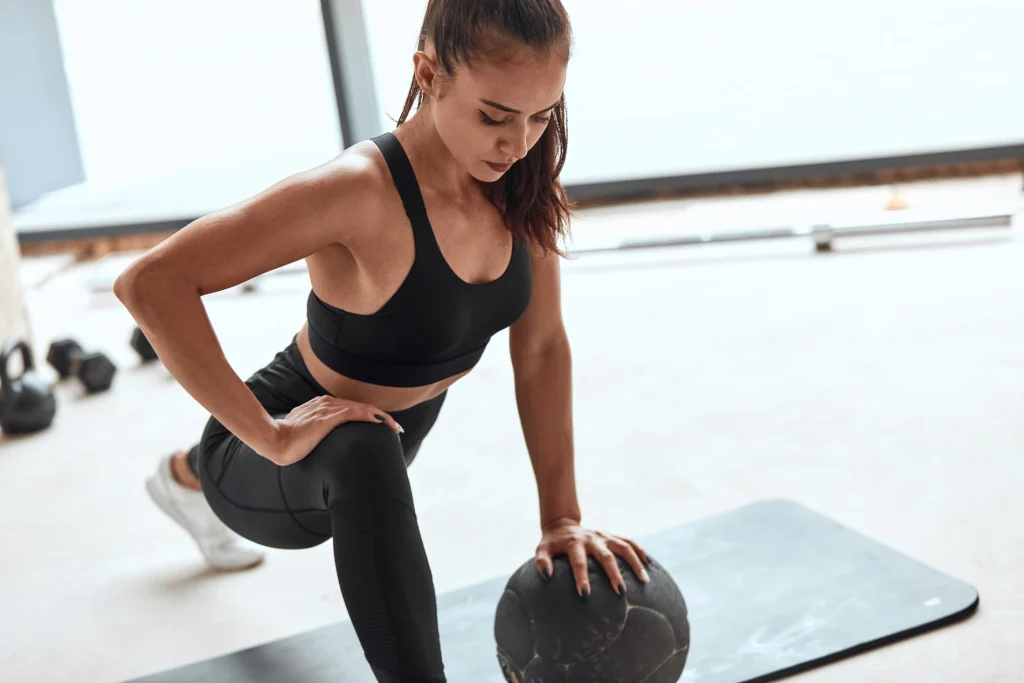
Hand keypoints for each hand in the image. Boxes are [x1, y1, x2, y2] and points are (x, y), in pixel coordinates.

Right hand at [266, 395, 402, 465]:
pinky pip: (356, 413)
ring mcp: (328, 408)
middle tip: (396, 429)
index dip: (369, 416)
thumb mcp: (303, 435)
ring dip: (382, 418)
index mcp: (321, 406)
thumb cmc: (285, 442)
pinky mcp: (329, 416)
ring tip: (395, 428)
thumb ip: (314, 434)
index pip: (352, 408)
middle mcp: (327, 403)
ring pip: (363, 408)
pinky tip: (383, 423)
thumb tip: (319, 447)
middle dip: (381, 417)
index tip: (382, 426)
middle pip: (361, 407)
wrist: (273, 440)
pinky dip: (372, 416)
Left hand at [534, 517, 650, 597]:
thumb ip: (542, 562)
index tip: (585, 595)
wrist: (562, 524)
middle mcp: (592, 538)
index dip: (581, 578)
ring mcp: (604, 536)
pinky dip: (639, 551)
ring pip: (623, 546)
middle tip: (621, 592)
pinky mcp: (611, 536)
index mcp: (574, 543)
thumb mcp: (542, 550)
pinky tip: (648, 564)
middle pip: (606, 555)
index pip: (578, 561)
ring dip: (634, 562)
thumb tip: (546, 577)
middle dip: (614, 574)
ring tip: (644, 580)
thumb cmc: (552, 543)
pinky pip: (629, 541)